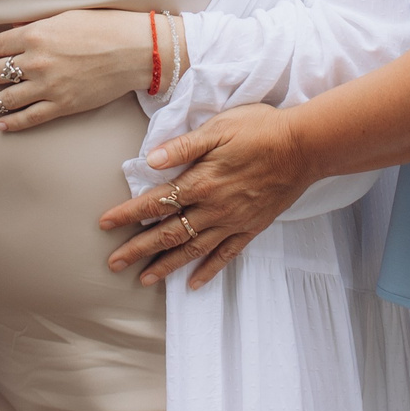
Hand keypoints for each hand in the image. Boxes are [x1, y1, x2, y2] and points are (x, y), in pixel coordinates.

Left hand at [0, 9, 154, 131]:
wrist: (134, 51)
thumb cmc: (104, 27)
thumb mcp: (65, 17)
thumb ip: (38, 25)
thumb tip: (15, 30)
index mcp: (35, 35)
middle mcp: (36, 61)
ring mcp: (47, 86)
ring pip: (6, 99)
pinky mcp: (62, 105)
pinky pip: (30, 117)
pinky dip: (12, 123)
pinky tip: (1, 125)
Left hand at [98, 103, 314, 289]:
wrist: (305, 146)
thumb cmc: (260, 129)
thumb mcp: (218, 127)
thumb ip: (183, 146)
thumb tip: (150, 159)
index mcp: (202, 181)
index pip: (156, 202)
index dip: (128, 213)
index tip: (104, 224)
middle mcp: (214, 208)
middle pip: (168, 233)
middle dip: (138, 249)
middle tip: (114, 264)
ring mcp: (233, 222)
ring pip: (193, 250)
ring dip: (166, 265)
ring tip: (144, 279)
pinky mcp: (251, 228)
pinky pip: (226, 256)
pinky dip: (208, 271)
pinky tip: (193, 283)